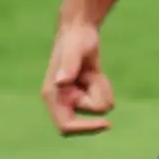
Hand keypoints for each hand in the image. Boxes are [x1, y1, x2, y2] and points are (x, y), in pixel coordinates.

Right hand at [43, 15, 115, 135]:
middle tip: (92, 75)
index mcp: (52, 96)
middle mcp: (60, 100)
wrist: (80, 30)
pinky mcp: (83, 94)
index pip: (66, 126)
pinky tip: (95, 72)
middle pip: (88, 115)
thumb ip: (68, 66)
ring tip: (92, 71)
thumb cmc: (75, 39)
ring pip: (98, 107)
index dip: (86, 128)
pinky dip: (104, 86)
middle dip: (97, 95)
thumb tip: (61, 83)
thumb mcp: (74, 51)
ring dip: (101, 88)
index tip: (107, 123)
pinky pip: (103, 100)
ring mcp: (72, 98)